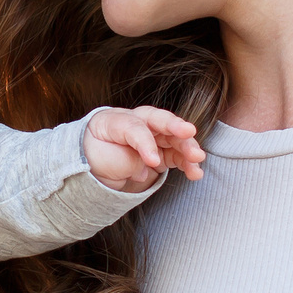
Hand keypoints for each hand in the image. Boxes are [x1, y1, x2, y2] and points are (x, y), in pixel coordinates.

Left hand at [83, 105, 204, 191]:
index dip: (145, 143)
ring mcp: (151, 136)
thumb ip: (130, 160)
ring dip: (187, 147)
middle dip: (176, 129)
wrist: (94, 169)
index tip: (153, 161)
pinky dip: (187, 164)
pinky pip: (177, 155)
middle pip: (160, 122)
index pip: (134, 126)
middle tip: (189, 135)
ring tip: (198, 159)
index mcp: (116, 119)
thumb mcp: (105, 159)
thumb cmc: (97, 157)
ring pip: (173, 138)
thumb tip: (153, 163)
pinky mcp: (161, 151)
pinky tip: (195, 173)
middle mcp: (137, 123)